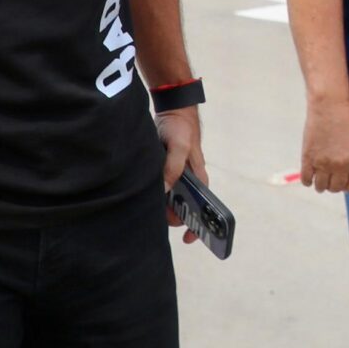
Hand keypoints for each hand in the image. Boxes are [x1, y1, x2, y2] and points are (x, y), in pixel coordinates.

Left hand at [157, 108, 206, 244]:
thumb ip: (172, 169)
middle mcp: (190, 180)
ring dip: (163, 206)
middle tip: (158, 218)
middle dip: (174, 217)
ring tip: (149, 207)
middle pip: (184, 207)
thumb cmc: (181, 128)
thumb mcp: (179, 148)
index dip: (198, 225)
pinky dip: (156, 194)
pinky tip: (145, 196)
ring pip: (172, 199)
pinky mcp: (165, 169)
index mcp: (199, 179)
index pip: (204, 208)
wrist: (173, 108)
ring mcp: (177, 175)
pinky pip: (162, 188)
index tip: (189, 239)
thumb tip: (164, 191)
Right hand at [299, 97, 348, 194]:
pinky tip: (309, 175)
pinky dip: (307, 180)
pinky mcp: (308, 159)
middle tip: (330, 179)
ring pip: (321, 187)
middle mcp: (341, 166)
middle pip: (336, 187)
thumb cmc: (346, 119)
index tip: (343, 182)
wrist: (330, 105)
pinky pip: (306, 179)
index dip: (347, 185)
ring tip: (320, 178)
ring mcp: (324, 164)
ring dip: (320, 184)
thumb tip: (347, 176)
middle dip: (333, 185)